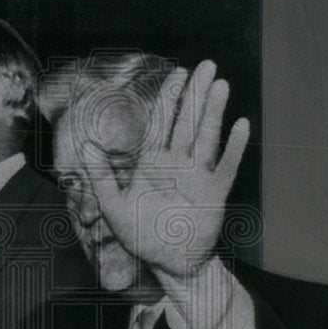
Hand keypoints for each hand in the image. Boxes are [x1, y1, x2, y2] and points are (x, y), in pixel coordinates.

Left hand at [85, 60, 248, 281]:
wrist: (169, 263)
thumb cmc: (141, 236)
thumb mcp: (113, 207)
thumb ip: (101, 177)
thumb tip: (86, 145)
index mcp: (154, 163)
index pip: (162, 122)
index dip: (170, 97)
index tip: (179, 73)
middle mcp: (178, 164)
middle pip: (188, 121)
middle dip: (196, 94)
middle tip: (208, 65)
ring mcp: (198, 177)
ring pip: (207, 137)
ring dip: (214, 111)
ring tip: (222, 85)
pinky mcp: (215, 194)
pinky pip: (226, 167)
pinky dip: (234, 147)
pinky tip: (241, 125)